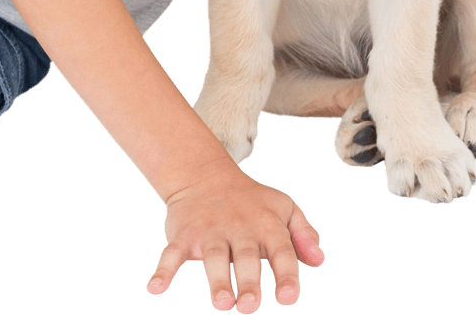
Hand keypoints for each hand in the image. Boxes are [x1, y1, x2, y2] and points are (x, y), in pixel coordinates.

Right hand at [147, 161, 323, 310]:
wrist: (204, 174)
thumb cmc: (252, 201)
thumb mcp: (284, 207)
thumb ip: (303, 233)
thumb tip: (319, 260)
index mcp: (267, 224)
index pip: (281, 249)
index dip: (286, 273)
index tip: (288, 297)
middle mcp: (239, 228)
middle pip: (245, 256)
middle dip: (248, 281)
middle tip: (250, 306)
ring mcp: (210, 232)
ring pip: (213, 257)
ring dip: (216, 280)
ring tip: (222, 302)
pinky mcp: (185, 236)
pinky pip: (172, 253)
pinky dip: (163, 269)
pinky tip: (155, 287)